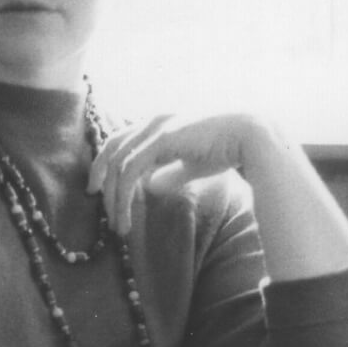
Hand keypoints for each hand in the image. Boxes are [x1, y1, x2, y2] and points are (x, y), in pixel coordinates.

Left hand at [88, 114, 260, 235]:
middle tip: (99, 207)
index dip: (104, 164)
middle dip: (100, 179)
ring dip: (114, 198)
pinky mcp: (162, 138)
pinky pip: (130, 169)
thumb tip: (152, 187)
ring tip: (120, 226)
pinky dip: (123, 196)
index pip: (120, 141)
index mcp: (158, 124)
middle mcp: (152, 121)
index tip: (98, 190)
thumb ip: (170, 173)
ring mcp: (156, 127)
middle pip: (111, 148)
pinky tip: (127, 216)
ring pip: (118, 164)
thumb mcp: (191, 164)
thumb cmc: (226, 149)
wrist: (250, 137)